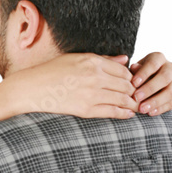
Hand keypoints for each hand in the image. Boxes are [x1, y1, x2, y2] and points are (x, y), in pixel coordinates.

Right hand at [13, 52, 137, 118]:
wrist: (32, 88)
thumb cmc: (52, 71)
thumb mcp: (76, 58)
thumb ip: (102, 59)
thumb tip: (125, 60)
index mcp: (92, 61)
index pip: (123, 70)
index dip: (131, 78)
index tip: (133, 83)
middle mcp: (94, 76)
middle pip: (126, 84)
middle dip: (135, 91)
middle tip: (139, 95)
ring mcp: (91, 93)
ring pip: (122, 98)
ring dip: (132, 103)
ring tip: (137, 105)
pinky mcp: (86, 109)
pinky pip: (112, 111)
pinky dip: (124, 113)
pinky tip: (129, 114)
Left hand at [130, 53, 171, 115]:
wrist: (147, 85)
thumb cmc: (137, 75)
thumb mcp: (133, 70)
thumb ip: (134, 70)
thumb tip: (134, 67)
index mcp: (159, 58)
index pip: (153, 63)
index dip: (144, 73)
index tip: (133, 83)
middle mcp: (171, 68)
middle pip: (165, 77)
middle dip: (150, 88)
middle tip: (136, 98)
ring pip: (171, 91)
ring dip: (156, 101)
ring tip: (142, 109)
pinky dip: (162, 108)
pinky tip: (151, 112)